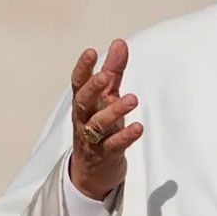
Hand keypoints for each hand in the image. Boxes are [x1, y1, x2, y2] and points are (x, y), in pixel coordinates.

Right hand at [69, 38, 143, 199]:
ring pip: (98, 124)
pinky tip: (138, 128)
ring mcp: (93, 139)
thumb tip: (120, 42)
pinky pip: (114, 145)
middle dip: (93, 88)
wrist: (92, 172)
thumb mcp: (106, 98)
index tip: (91, 52)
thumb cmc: (100, 128)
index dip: (83, 68)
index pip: (78, 83)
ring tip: (132, 99)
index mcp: (84, 104)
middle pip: (83, 102)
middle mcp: (84, 120)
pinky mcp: (105, 156)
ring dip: (114, 111)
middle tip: (106, 76)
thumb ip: (113, 71)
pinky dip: (125, 137)